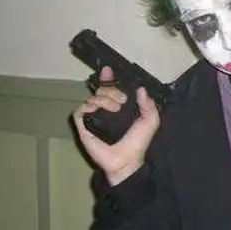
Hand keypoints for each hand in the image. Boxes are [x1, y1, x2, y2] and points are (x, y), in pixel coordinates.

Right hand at [72, 66, 159, 184]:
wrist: (127, 159)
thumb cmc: (138, 141)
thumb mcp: (150, 121)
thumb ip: (149, 105)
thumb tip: (141, 89)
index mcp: (119, 106)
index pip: (110, 88)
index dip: (108, 78)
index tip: (108, 70)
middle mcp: (105, 110)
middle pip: (101, 90)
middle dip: (111, 89)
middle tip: (122, 100)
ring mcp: (93, 117)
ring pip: (92, 98)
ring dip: (104, 99)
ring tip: (115, 109)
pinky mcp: (83, 126)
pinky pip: (80, 111)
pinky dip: (87, 107)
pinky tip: (96, 110)